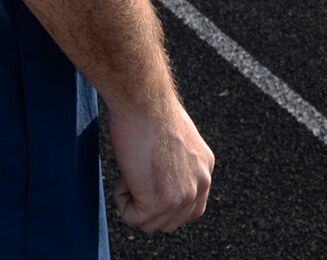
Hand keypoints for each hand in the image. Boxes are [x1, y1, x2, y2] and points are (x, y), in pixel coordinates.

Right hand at [109, 95, 213, 233]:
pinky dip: (122, 200)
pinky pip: (133, 218)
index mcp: (205, 168)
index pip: (191, 208)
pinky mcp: (161, 201)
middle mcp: (200, 184)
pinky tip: (127, 173)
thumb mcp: (175, 141)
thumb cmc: (149, 111)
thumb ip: (176, 166)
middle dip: (147, 205)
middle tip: (138, 172)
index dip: (164, 203)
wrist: (143, 102)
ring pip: (150, 224)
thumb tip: (159, 182)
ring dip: (134, 203)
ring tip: (133, 170)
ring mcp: (183, 195)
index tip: (148, 182)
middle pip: (170, 222)